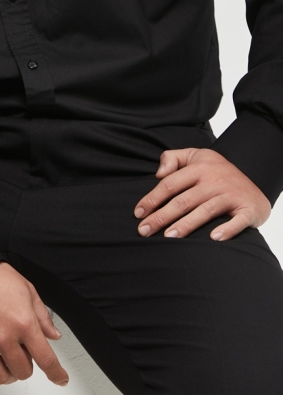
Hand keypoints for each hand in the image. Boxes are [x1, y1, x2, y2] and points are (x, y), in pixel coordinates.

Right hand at [0, 261, 68, 390]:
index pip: (46, 359)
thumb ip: (42, 316)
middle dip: (27, 366)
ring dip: (8, 374)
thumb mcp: (27, 289)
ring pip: (0, 376)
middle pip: (22, 371)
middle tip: (23, 354)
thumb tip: (53, 335)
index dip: (56, 373)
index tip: (60, 378)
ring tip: (7, 363)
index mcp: (23, 322)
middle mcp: (3, 337)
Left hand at [133, 147, 270, 240]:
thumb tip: (158, 174)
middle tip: (144, 231)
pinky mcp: (247, 209)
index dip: (152, 198)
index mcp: (199, 168)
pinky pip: (237, 221)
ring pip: (205, 211)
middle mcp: (213, 181)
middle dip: (161, 216)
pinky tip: (214, 238)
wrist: (256, 176)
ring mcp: (231, 195)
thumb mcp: (195, 155)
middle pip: (183, 200)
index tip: (138, 213)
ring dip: (186, 225)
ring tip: (168, 237)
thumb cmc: (217, 170)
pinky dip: (227, 229)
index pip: (170, 184)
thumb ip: (172, 158)